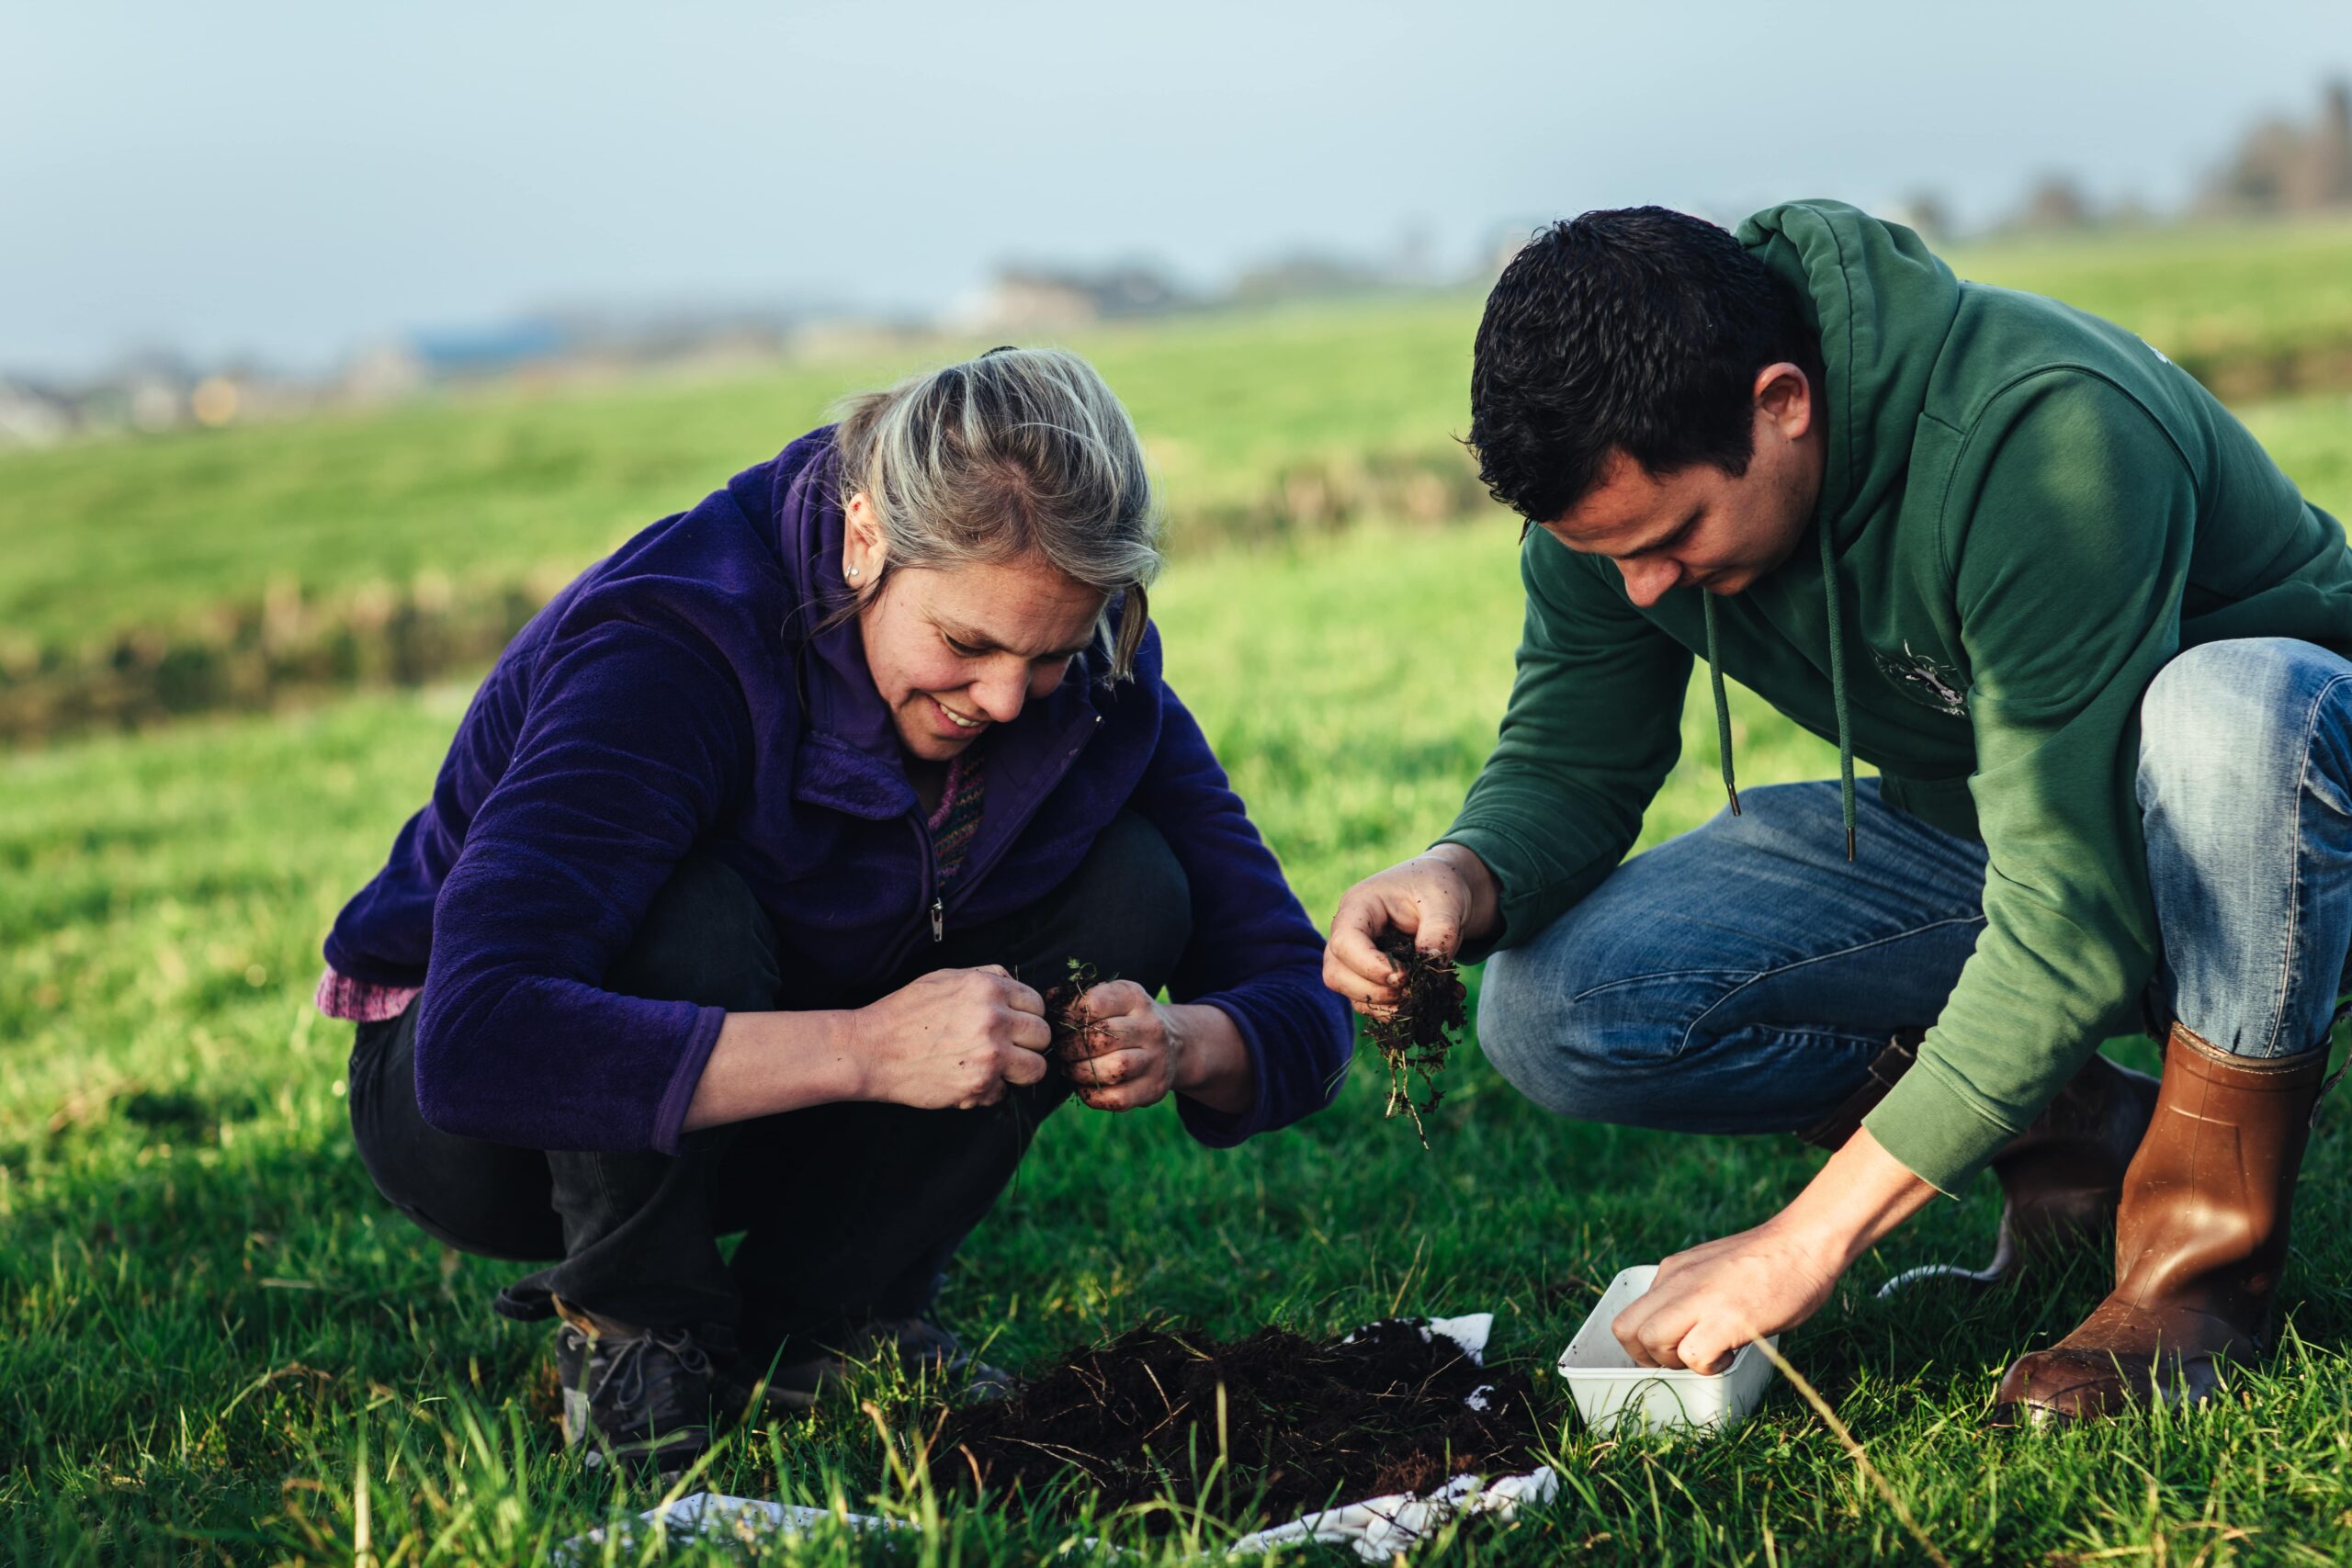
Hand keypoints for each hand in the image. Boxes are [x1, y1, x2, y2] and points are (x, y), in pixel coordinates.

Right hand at [849, 965, 1050, 1109]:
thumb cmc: (905, 1012)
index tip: (1015, 1026)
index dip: (1028, 1016)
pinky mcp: (979, 1085)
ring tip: (997, 1068)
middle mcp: (994, 1019)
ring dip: (1020, 1071)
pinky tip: (967, 1079)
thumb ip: (986, 977)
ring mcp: (990, 1055)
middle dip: (1029, 1044)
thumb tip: (1016, 985)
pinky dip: (990, 1091)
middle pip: (1043, 1036)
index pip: (1038, 1004)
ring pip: (1036, 1069)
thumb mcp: (946, 978)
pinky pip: (1004, 1092)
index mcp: (988, 988)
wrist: (871, 1049)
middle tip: (1007, 1048)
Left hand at [1059, 979, 1184, 1111]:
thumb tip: (1049, 999)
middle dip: (1070, 1047)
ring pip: (1114, 1069)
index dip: (1068, 1016)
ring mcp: (1156, 1059)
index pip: (1095, 1003)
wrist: (1175, 1044)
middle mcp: (1150, 1027)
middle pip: (1102, 1038)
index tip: (1059, 1025)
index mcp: (1135, 998)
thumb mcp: (1113, 998)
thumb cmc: (1128, 1019)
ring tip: (1070, 1068)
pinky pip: (1118, 1098)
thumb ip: (1080, 998)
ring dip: (1081, 1072)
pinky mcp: (1154, 1088)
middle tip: (1061, 1050)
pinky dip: (1093, 1096)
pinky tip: (1084, 1086)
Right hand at [1324, 845, 1497, 1013]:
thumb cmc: (1438, 887)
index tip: (1404, 977)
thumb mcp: (1445, 901)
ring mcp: (1356, 957)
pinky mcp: (1371, 976)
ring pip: (1351, 994)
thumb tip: (1431, 966)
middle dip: (1373, 991)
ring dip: (1387, 1006)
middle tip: (1413, 991)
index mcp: (1360, 905)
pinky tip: (1431, 1001)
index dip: (1369, 966)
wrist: (1443, 893)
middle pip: (1336, 974)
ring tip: (1428, 1000)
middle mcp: (1349, 933)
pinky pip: (1372, 1003)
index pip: (1345, 941)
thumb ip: (1440, 931)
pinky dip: (1399, 1009)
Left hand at [1610, 1220, 1842, 1373]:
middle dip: (1650, 1357)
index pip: (1629, 1317)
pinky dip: (1709, 1366)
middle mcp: (1676, 1282)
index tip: (1672, 1350)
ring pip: (1652, 1342)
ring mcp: (1699, 1299)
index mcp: (1672, 1272)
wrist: (1804, 1243)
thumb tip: (1681, 1326)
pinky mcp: (1727, 1318)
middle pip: (1627, 1331)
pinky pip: (1695, 1356)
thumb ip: (1689, 1291)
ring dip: (1678, 1361)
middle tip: (1685, 1357)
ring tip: (1710, 1353)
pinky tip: (1731, 1353)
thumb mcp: (1711, 1268)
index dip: (1643, 1344)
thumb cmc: (1769, 1261)